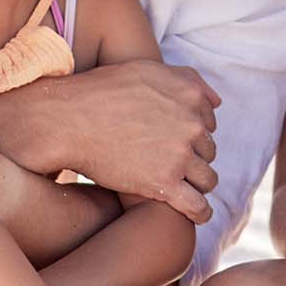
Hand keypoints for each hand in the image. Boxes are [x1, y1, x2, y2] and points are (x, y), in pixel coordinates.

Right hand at [52, 61, 220, 223]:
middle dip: (192, 158)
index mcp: (190, 95)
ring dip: (197, 185)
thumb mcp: (147, 71)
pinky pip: (198, 206)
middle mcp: (191, 124)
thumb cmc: (101, 93)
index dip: (192, 134)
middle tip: (166, 162)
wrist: (68, 121)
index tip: (172, 140)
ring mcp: (179, 155)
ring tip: (179, 187)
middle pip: (208, 151)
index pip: (209, 123)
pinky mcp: (165, 184)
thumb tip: (216, 102)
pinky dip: (200, 212)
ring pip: (208, 179)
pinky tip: (194, 214)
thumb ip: (186, 80)